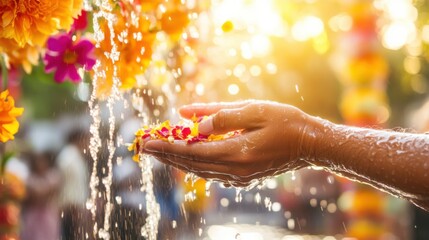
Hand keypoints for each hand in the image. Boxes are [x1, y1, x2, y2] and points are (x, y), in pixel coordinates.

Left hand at [143, 100, 313, 186]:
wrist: (310, 144)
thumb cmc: (286, 122)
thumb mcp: (254, 110)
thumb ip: (221, 115)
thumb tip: (192, 119)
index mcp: (237, 152)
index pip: (192, 152)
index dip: (167, 147)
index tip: (147, 142)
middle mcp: (235, 169)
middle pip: (191, 164)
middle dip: (166, 156)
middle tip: (145, 148)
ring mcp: (240, 176)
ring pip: (200, 171)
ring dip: (178, 161)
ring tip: (160, 152)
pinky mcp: (244, 177)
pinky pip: (212, 172)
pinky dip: (195, 165)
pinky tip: (185, 158)